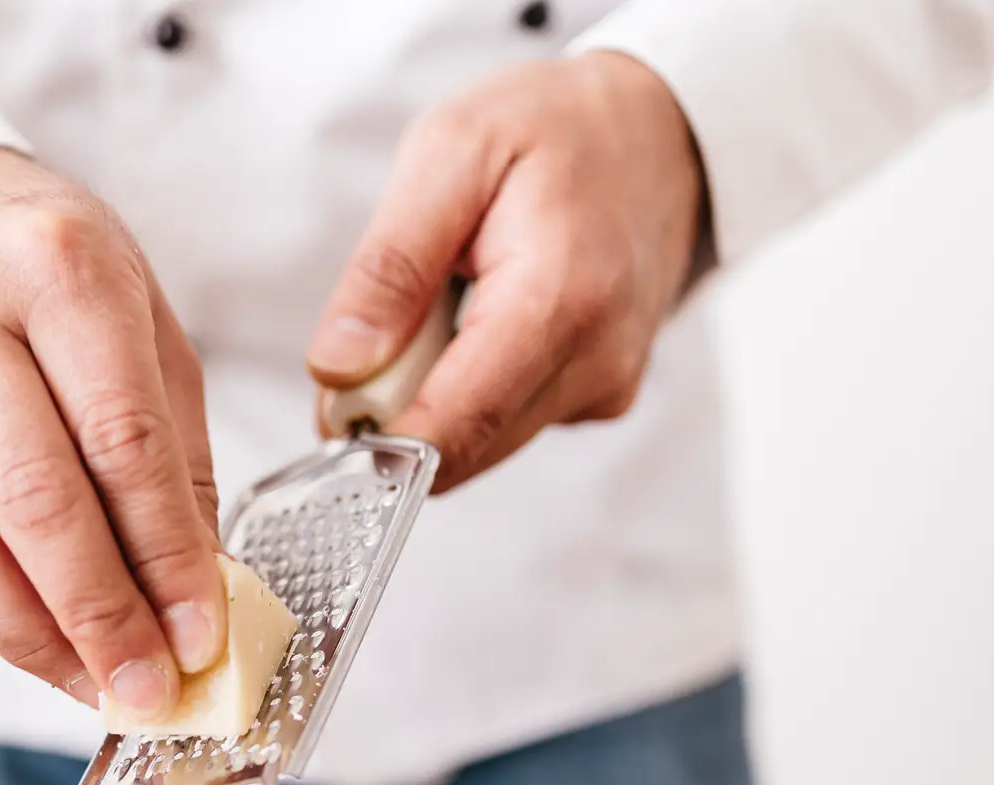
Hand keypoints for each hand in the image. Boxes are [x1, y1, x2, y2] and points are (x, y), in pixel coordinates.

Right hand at [0, 147, 224, 718]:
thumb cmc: (46, 266)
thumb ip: (173, 450)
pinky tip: (41, 647)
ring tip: (96, 686)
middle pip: (35, 500)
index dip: (166, 556)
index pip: (122, 442)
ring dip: (35, 637)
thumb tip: (201, 588)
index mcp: (60, 270)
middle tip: (151, 688)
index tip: (204, 635)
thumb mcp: (139, 319)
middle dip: (101, 614)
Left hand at [307, 53, 707, 489]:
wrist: (661, 130)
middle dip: (398, 409)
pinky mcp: (600, 399)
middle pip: (459, 447)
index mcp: (560, 299)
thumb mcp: (450, 153)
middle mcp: (596, 362)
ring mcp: (604, 389)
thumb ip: (390, 266)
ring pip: (478, 443)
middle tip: (383, 326)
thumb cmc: (556, 128)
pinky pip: (506, 422)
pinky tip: (485, 318)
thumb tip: (338, 368)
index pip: (453, 426)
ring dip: (434, 393)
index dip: (376, 440)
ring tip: (446, 304)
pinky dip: (472, 384)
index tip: (332, 411)